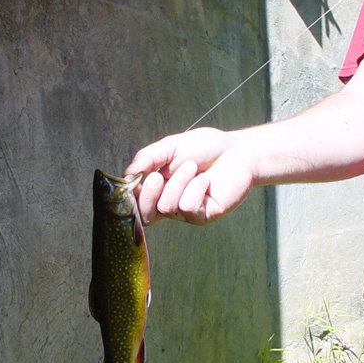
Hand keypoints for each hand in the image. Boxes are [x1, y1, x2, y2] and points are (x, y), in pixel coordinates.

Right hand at [124, 127, 253, 225]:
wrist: (236, 151)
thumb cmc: (205, 148)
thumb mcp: (170, 146)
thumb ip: (148, 158)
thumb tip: (127, 173)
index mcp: (159, 189)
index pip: (137, 203)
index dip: (131, 196)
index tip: (135, 179)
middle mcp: (170, 203)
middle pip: (145, 214)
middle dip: (148, 193)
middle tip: (159, 174)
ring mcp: (186, 212)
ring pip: (167, 207)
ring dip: (178, 182)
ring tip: (193, 167)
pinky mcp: (203, 216)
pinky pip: (188, 208)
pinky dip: (195, 189)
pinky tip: (205, 180)